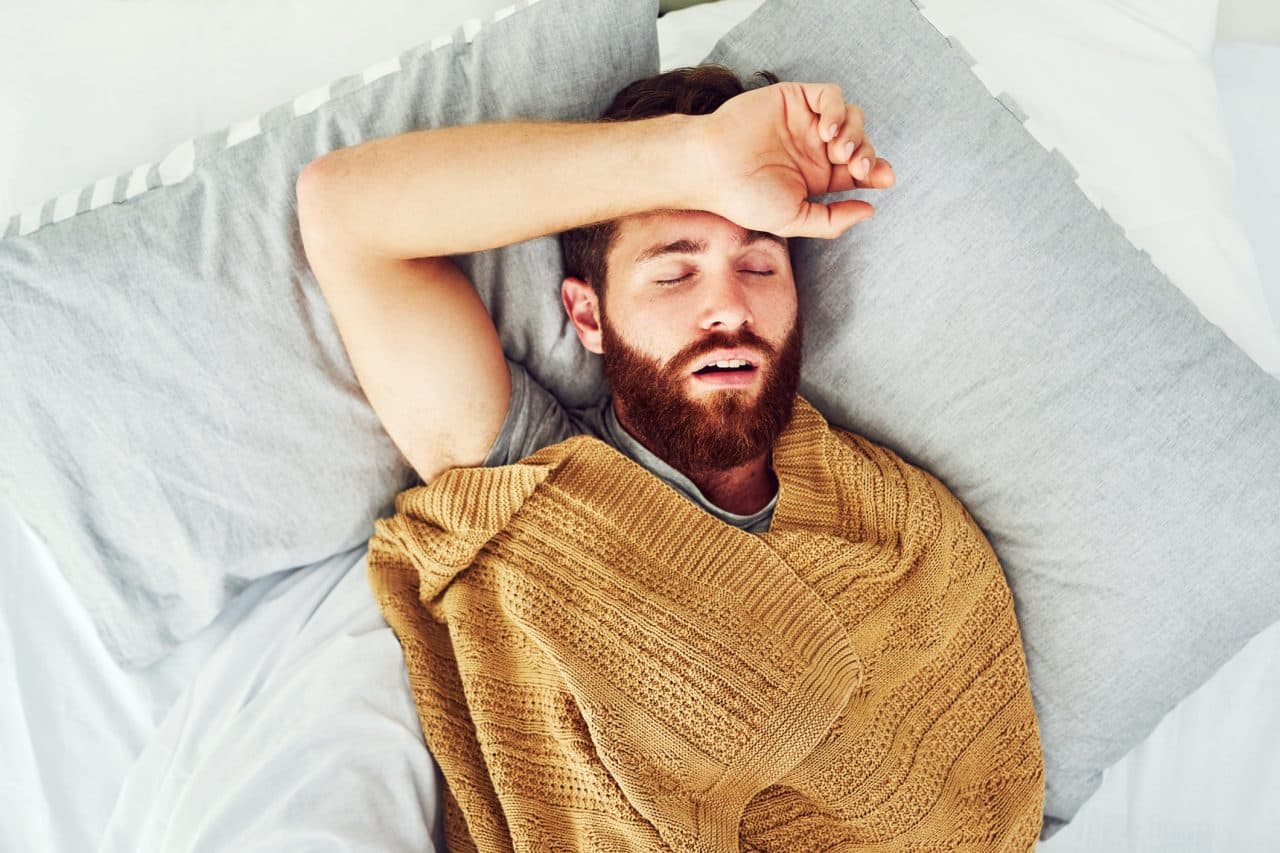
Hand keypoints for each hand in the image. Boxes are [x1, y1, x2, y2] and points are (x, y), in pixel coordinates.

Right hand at [694, 81, 895, 238]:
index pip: (858, 170)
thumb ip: (831, 220)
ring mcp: (805, 122)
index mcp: (816, 176)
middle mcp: (814, 148)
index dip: (876, 171)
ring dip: (855, 133)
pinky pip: (830, 96)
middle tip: (856, 166)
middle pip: (861, 143)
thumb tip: (870, 211)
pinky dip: (837, 110)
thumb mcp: (793, 220)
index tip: (884, 179)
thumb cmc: (744, 199)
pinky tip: (826, 131)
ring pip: (852, 117)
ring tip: (837, 150)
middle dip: (867, 154)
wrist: (711, 169)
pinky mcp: (794, 99)